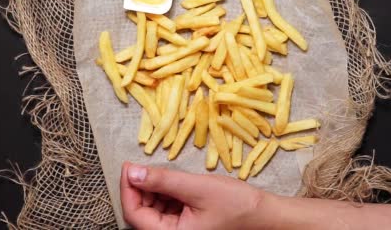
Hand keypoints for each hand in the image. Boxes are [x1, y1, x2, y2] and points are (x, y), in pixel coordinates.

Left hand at [120, 161, 268, 228]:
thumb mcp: (195, 186)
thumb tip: (133, 173)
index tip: (128, 167)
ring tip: (161, 174)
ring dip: (152, 191)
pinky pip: (165, 211)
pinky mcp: (185, 225)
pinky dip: (164, 195)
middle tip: (141, 166)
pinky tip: (171, 183)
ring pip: (152, 211)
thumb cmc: (235, 203)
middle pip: (141, 214)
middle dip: (140, 189)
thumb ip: (162, 180)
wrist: (262, 213)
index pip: (135, 215)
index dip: (128, 189)